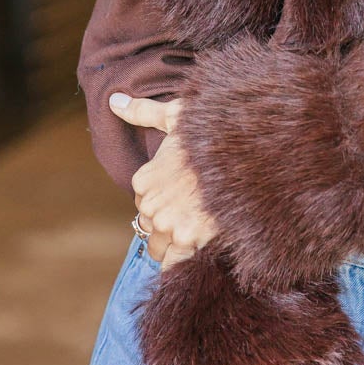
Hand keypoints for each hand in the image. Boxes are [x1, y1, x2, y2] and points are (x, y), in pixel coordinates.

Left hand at [108, 93, 217, 270]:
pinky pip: (175, 263)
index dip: (165, 202)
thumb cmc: (214, 133)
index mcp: (144, 179)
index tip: (185, 195)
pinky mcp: (188, 240)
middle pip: (151, 228)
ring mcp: (166, 223)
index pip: (144, 204)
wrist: (249, 153)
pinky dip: (184, 261)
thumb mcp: (176, 116)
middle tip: (196, 214)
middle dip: (169, 225)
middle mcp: (149, 204)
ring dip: (176, 245)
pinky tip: (199, 250)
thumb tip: (114, 101)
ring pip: (160, 248)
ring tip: (199, 232)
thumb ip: (142, 112)